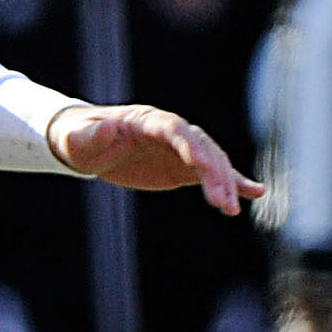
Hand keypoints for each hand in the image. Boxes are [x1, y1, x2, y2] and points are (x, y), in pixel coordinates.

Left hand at [48, 103, 255, 214]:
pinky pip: (212, 174)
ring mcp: (180, 150)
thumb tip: (104, 128)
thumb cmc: (78, 140)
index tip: (201, 165)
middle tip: (222, 201)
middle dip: (213, 173)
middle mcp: (170, 132)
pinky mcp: (183, 167)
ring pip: (211, 163)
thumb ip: (87, 135)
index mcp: (146, 121)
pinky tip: (255, 192)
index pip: (174, 130)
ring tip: (231, 210)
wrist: (87, 146)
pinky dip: (235, 182)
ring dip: (225, 184)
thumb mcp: (75, 139)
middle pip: (200, 147)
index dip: (189, 145)